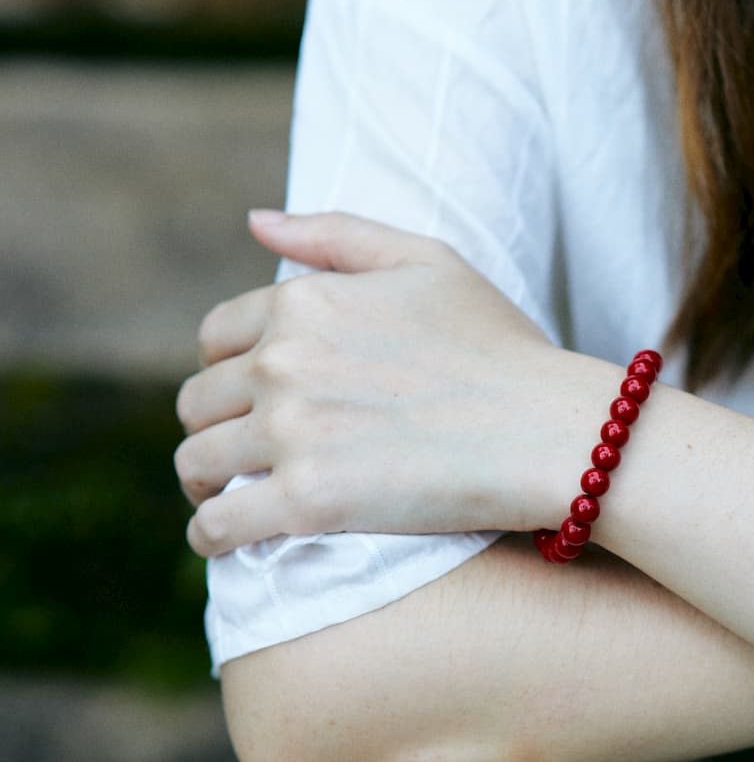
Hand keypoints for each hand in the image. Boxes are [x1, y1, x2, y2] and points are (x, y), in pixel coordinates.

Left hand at [175, 211, 588, 555]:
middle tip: (239, 453)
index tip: (246, 399)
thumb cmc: (499, 347)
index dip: (225, 370)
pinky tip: (223, 540)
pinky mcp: (309, 501)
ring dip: (204, 482)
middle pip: (200, 402)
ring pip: (196, 462)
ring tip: (228, 495)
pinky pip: (218, 525)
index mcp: (304, 301)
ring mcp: (292, 431)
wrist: (548, 429)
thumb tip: (255, 221)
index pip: (215, 338)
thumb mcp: (428, 261)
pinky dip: (210, 536)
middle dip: (215, 426)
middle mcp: (284, 361)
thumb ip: (336, 234)